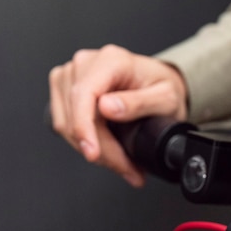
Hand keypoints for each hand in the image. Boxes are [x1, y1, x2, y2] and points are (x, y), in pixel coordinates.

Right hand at [49, 44, 187, 185]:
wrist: (159, 84)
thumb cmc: (163, 87)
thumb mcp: (166, 97)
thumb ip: (139, 102)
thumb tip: (107, 107)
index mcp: (111, 61)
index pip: (84, 94)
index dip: (84, 127)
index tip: (93, 153)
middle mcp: (86, 63)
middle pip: (75, 115)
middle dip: (101, 150)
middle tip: (128, 169)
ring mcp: (71, 75)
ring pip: (66, 124)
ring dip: (94, 150)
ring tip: (122, 164)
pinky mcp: (65, 90)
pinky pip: (64, 123)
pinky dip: (85, 142)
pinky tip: (107, 152)